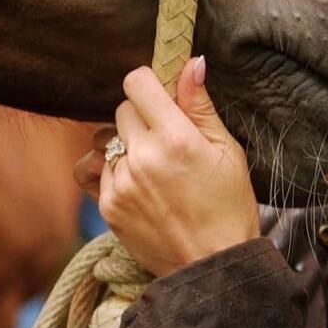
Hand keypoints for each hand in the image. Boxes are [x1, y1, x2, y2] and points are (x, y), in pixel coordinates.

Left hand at [73, 57, 259, 275]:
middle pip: (121, 109)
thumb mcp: (227, 150)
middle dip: (142, 117)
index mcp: (175, 138)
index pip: (137, 83)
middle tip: (165, 139)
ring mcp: (121, 183)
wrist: (212, 265)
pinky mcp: (108, 205)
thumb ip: (201, 105)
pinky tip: (140, 186)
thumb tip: (191, 62)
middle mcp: (142, 157)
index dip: (149, 84)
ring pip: (107, 139)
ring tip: (153, 167)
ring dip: (126, 145)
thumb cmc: (229, 205)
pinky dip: (116, 172)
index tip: (161, 97)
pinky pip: (98, 170)